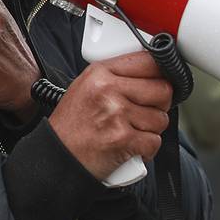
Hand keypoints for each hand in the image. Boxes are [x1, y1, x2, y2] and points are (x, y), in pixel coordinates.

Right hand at [48, 52, 171, 180]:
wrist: (57, 157)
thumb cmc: (71, 126)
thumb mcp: (85, 87)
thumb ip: (115, 77)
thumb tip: (152, 72)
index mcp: (99, 73)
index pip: (149, 61)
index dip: (161, 73)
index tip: (162, 81)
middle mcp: (108, 90)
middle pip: (162, 90)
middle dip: (160, 104)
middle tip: (145, 112)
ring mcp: (117, 115)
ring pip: (161, 118)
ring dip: (151, 129)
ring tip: (132, 131)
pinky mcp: (124, 140)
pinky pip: (154, 141)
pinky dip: (146, 149)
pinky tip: (131, 147)